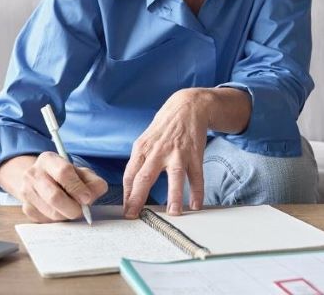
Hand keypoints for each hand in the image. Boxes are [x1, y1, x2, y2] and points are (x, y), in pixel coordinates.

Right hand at [0, 152, 107, 222]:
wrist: (43, 180)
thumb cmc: (67, 177)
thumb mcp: (83, 173)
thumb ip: (93, 183)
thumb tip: (89, 197)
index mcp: (48, 159)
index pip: (63, 172)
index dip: (77, 188)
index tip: (87, 198)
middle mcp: (33, 173)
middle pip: (54, 196)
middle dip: (73, 208)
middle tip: (81, 209)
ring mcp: (26, 191)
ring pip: (51, 212)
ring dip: (66, 215)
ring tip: (71, 207)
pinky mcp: (26, 208)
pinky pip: (46, 221)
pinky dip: (58, 220)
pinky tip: (59, 210)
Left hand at [123, 88, 208, 218]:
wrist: (186, 107)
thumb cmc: (163, 128)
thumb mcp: (145, 140)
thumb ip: (139, 161)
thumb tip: (130, 186)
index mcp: (142, 149)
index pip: (130, 174)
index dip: (127, 193)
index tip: (126, 209)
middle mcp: (158, 151)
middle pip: (145, 176)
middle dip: (138, 198)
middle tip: (134, 215)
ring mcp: (177, 153)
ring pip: (174, 176)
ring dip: (174, 196)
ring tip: (173, 213)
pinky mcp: (194, 154)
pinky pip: (196, 175)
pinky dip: (197, 191)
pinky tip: (195, 204)